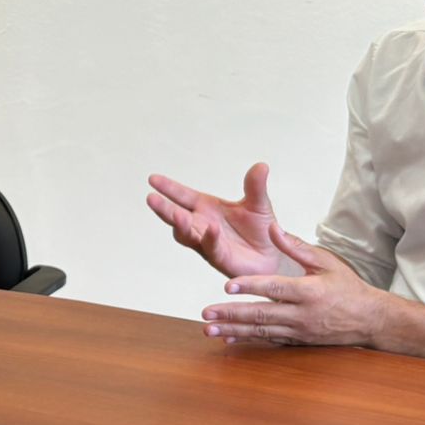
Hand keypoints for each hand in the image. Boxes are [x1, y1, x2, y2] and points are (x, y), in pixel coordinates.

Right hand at [146, 163, 283, 277]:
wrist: (273, 256)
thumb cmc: (260, 230)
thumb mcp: (258, 204)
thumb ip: (255, 186)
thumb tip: (261, 165)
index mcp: (205, 207)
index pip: (182, 196)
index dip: (168, 188)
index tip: (152, 179)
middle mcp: (201, 224)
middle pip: (176, 216)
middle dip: (163, 208)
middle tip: (151, 198)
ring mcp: (207, 242)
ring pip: (186, 234)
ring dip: (180, 226)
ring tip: (177, 215)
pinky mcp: (220, 258)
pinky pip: (211, 248)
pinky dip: (210, 238)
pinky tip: (212, 228)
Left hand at [201, 225, 387, 347]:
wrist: (371, 321)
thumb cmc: (348, 287)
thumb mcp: (327, 262)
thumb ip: (297, 247)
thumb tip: (272, 228)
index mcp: (309, 291)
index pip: (275, 289)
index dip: (250, 287)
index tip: (227, 286)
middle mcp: (302, 314)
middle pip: (262, 314)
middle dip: (231, 314)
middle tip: (206, 313)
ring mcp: (299, 331)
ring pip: (261, 331)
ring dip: (233, 330)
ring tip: (209, 329)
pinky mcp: (298, 341)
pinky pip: (268, 341)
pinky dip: (247, 341)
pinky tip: (228, 339)